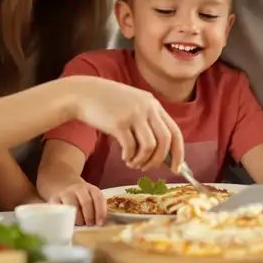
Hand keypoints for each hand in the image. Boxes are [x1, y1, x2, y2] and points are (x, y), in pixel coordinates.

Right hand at [48, 181, 107, 225]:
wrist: (63, 186)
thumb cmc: (81, 200)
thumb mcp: (91, 200)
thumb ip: (97, 210)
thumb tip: (100, 225)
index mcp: (91, 189)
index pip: (98, 198)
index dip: (100, 211)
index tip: (100, 224)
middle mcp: (79, 188)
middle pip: (86, 202)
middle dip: (89, 216)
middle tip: (89, 226)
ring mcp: (66, 193)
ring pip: (72, 205)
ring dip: (77, 218)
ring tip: (79, 225)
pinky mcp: (54, 199)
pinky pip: (59, 208)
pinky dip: (64, 217)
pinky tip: (68, 223)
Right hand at [64, 76, 183, 172]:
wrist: (83, 94)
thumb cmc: (108, 103)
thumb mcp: (134, 104)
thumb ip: (147, 122)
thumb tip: (161, 153)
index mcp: (154, 104)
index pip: (175, 132)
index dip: (179, 153)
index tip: (176, 169)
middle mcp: (147, 107)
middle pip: (165, 141)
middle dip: (159, 160)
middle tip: (148, 168)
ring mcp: (133, 114)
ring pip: (149, 146)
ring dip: (143, 160)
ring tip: (133, 163)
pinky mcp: (118, 123)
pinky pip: (131, 147)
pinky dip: (130, 157)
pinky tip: (125, 158)